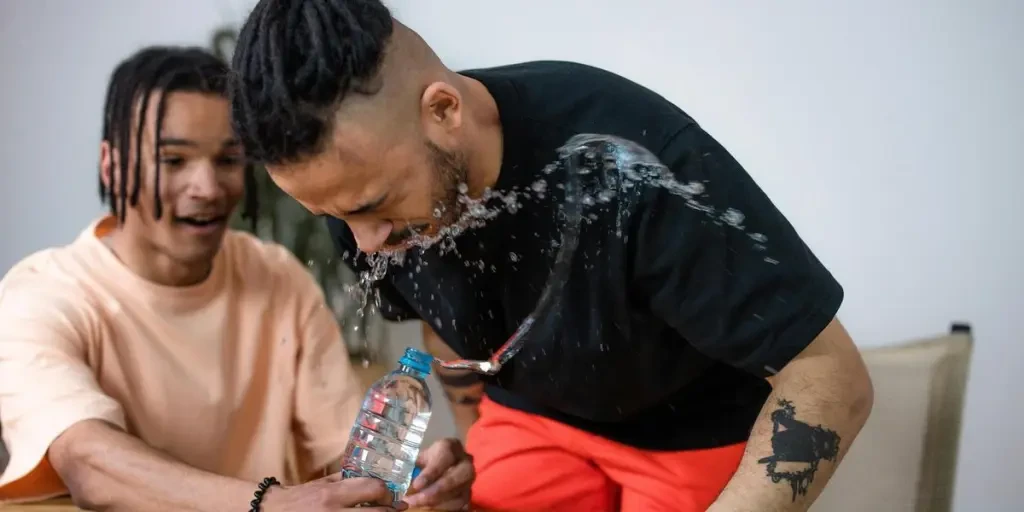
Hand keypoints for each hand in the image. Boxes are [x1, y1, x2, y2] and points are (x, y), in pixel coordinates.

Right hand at [261, 473, 407, 510]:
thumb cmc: (299, 497)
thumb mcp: (322, 484)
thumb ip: (344, 480)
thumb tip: (371, 476)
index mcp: (333, 494)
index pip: (372, 489)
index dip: (387, 493)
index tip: (392, 495)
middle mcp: (335, 511)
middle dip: (390, 511)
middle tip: (398, 508)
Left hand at [404, 438, 474, 509]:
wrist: (440, 466)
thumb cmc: (427, 461)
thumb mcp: (418, 459)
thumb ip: (411, 468)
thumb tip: (399, 481)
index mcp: (451, 446)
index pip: (445, 457)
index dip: (431, 473)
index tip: (416, 485)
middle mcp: (465, 461)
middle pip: (459, 475)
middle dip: (438, 490)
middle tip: (418, 499)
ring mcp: (469, 478)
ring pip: (460, 491)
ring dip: (437, 501)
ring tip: (417, 503)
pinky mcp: (468, 492)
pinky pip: (460, 502)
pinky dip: (443, 507)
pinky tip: (427, 507)